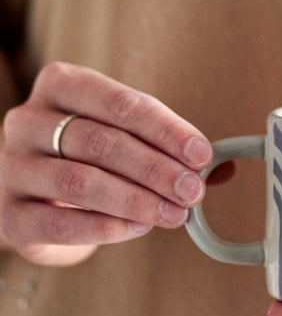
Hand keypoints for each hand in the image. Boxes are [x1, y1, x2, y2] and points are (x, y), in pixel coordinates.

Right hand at [0, 62, 218, 265]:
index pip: (118, 102)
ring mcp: (11, 167)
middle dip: (156, 168)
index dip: (164, 129)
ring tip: (175, 214)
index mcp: (61, 87)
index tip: (202, 153)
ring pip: (79, 181)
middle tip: (194, 190)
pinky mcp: (7, 214)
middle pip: (100, 142)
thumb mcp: (123, 139)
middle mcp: (27, 121)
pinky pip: (57, 223)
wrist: (31, 198)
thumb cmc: (86, 159)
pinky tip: (138, 229)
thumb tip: (226, 165)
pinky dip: (103, 227)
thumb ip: (167, 148)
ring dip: (136, 199)